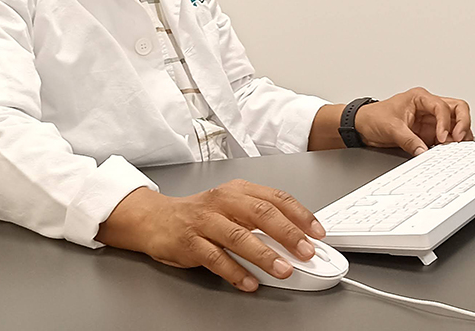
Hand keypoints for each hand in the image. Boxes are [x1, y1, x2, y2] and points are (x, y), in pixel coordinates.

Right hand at [95, 180, 325, 291]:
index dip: (300, 215)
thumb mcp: (232, 209)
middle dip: (287, 233)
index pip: (275, 198)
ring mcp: (205, 221)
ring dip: (264, 254)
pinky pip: (215, 257)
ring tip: (283, 270)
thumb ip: (261, 221)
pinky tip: (249, 283)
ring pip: (238, 235)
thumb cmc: (200, 215)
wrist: (157, 219)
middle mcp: (222, 202)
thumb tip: (297, 242)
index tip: (318, 233)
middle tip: (306, 252)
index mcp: (237, 191)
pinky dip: (234, 271)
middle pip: (259, 213)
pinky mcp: (189, 241)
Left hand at [356, 87, 472, 154]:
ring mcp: (431, 121)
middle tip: (458, 140)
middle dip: (462, 124)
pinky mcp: (430, 134)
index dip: (445, 122)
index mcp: (419, 98)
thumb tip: (423, 151)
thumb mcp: (391, 128)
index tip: (443, 137)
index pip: (442, 106)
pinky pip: (448, 138)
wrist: (363, 126)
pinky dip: (451, 145)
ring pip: (457, 123)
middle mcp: (428, 107)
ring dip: (459, 136)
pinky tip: (448, 152)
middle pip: (458, 109)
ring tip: (455, 149)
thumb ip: (408, 140)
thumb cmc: (374, 118)